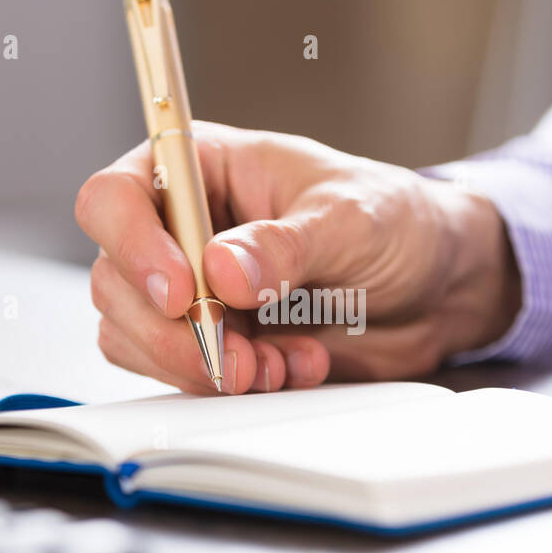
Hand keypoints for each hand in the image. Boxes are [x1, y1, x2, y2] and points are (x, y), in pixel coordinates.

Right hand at [75, 121, 519, 393]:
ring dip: (202, 366)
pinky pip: (182, 374)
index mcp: (201, 168)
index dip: (133, 247)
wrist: (436, 286)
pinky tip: (292, 369)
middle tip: (237, 356)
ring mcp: (193, 290)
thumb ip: (286, 245)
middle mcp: (183, 229)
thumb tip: (221, 270)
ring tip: (277, 366)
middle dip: (173, 333)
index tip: (182, 295)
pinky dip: (231, 384)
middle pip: (116, 282)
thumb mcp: (352, 219)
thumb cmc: (394, 221)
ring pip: (136, 337)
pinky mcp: (213, 341)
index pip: (115, 197)